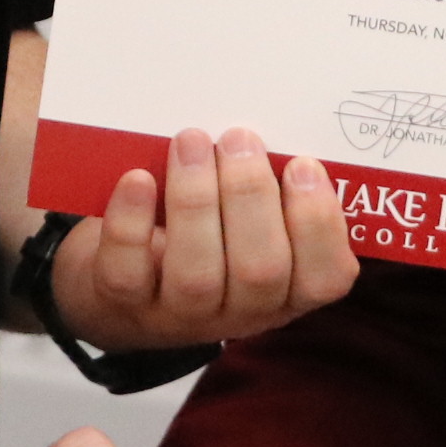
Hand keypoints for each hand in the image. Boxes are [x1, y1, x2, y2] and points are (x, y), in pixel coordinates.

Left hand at [52, 129, 357, 351]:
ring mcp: (180, 316)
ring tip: (192, 141)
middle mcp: (240, 313)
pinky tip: (138, 179)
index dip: (319, 223)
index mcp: (286, 291)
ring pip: (196, 273)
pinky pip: (128, 273)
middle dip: (251, 196)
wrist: (120, 290)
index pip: (325, 278)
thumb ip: (266, 190)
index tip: (303, 164)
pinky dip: (132, 223)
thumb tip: (265, 130)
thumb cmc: (202, 234)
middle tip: (240, 137)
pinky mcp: (124, 305)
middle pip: (260, 271)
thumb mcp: (245, 221)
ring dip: (195, 200)